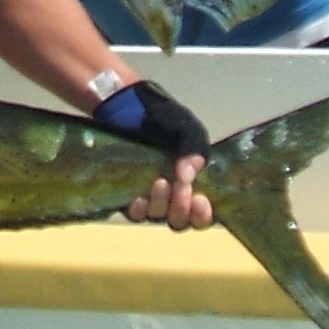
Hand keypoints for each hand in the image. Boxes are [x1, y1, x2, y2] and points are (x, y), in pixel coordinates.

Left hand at [92, 80, 212, 229]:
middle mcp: (171, 199)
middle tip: (180, 187)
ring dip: (161, 205)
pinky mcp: (126, 195)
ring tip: (160, 182)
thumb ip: (194, 149)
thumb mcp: (187, 129)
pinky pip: (133, 213)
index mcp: (192, 186)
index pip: (201, 215)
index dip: (203, 214)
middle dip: (182, 208)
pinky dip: (138, 209)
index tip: (200, 199)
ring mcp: (148, 198)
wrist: (130, 108)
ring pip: (157, 217)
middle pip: (180, 221)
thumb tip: (187, 175)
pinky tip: (139, 198)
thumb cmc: (165, 121)